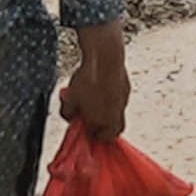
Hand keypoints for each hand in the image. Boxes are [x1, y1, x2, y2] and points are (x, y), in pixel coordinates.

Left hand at [59, 23, 129, 143]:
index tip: (86, 129)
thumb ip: (68, 114)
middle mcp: (117, 114)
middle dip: (105, 129)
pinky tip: (101, 88)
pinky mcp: (127, 87)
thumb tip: (70, 117)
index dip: (93, 135)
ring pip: (118, 114)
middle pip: (116, 130)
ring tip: (95, 102)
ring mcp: (124, 101)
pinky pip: (120, 99)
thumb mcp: (69, 99)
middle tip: (94, 122)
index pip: (103, 138)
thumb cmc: (87, 79)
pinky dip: (112, 99)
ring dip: (109, 113)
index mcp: (104, 121)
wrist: (105, 56)